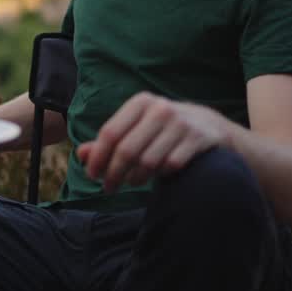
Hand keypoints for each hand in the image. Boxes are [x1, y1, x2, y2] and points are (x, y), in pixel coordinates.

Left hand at [77, 92, 230, 193]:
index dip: (98, 157)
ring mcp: (181, 124)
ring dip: (135, 178)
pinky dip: (160, 175)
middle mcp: (160, 109)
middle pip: (127, 150)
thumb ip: (109, 141)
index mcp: (140, 103)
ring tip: (132, 181)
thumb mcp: (136, 127)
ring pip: (148, 161)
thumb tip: (81, 155)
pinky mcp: (198, 139)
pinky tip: (157, 175)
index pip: (110, 133)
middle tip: (108, 188)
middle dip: (114, 173)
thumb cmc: (162, 128)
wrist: (210, 126)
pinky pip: (170, 166)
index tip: (92, 175)